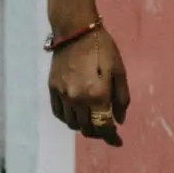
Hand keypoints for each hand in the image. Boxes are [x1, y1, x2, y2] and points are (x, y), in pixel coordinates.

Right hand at [48, 25, 129, 146]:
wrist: (75, 30)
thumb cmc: (103, 48)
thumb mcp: (119, 71)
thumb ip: (121, 98)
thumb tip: (119, 120)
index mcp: (97, 95)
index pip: (103, 126)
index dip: (111, 138)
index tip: (118, 142)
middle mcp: (77, 99)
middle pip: (87, 128)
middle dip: (99, 132)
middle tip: (107, 130)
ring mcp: (62, 95)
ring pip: (72, 123)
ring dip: (84, 127)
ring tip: (93, 121)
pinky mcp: (52, 88)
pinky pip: (59, 113)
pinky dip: (68, 118)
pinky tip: (77, 115)